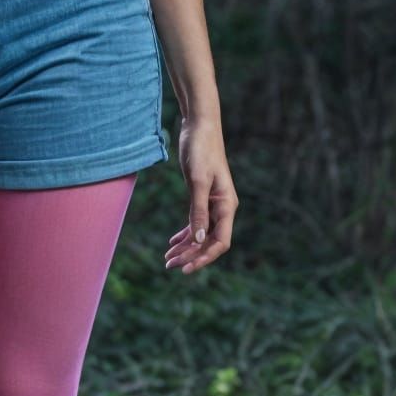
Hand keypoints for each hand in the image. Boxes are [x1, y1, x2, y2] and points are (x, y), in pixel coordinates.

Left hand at [165, 116, 237, 273]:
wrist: (199, 127)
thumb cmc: (201, 150)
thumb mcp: (198, 181)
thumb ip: (199, 210)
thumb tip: (199, 238)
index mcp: (227, 206)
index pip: (220, 242)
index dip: (204, 257)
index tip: (186, 268)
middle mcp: (222, 208)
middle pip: (209, 241)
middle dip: (191, 255)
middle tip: (169, 265)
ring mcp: (212, 203)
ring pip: (201, 233)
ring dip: (186, 247)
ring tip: (168, 259)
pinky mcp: (201, 197)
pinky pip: (196, 222)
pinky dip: (185, 233)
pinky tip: (172, 242)